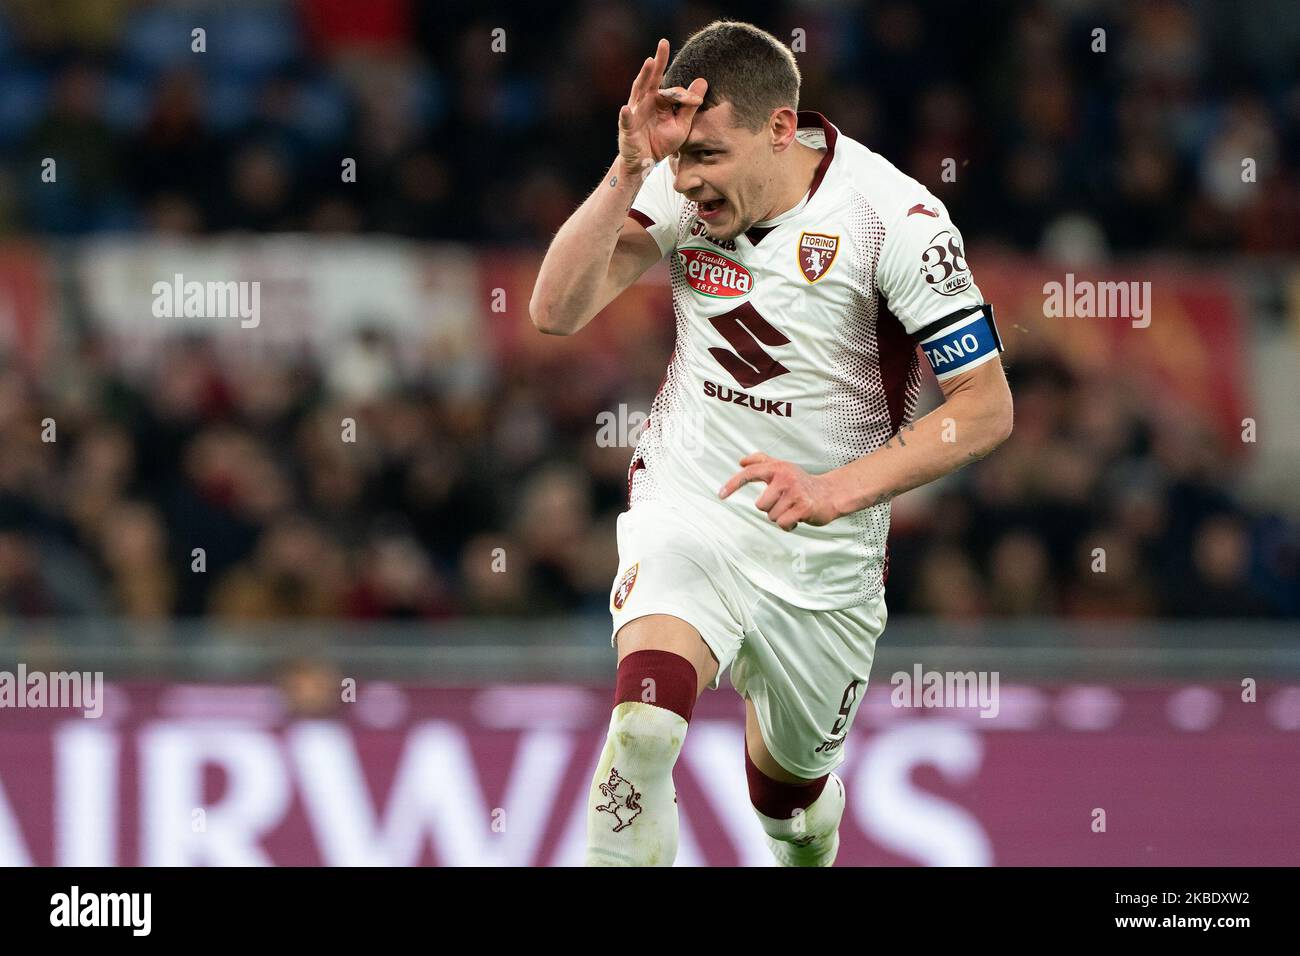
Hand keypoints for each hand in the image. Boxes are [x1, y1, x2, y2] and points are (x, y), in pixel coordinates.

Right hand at [618, 38, 707, 175]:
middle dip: (658, 61)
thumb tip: (703, 81)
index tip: (696, 100)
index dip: (685, 94)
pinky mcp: (627, 129)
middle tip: (664, 43)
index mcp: (658, 100)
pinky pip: (626, 121)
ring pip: (639, 92)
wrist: (644, 163)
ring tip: (649, 63)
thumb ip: (689, 106)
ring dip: (643, 77)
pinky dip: (626, 115)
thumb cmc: (661, 141)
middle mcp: (645, 102)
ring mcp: (635, 113)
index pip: (673, 90)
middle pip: (652, 78)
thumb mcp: (681, 125)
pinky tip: (627, 108)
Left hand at [717, 452, 844, 530]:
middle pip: (760, 504)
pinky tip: (797, 517)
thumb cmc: (802, 482)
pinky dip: (788, 525)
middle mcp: (785, 477)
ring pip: (771, 515)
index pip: (750, 473)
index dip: (733, 484)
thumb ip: (762, 461)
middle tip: (785, 502)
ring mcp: (795, 492)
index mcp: (777, 468)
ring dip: (781, 516)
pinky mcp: (803, 507)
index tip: (720, 494)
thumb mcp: (783, 467)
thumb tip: (741, 461)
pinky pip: (783, 523)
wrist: (830, 494)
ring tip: (793, 508)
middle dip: (771, 508)